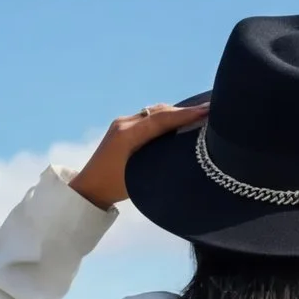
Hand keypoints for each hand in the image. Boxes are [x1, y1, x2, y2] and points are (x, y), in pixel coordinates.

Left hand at [68, 101, 207, 209]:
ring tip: (200, 114)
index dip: (186, 114)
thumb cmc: (114, 188)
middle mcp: (124, 124)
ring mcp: (122, 123)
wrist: (88, 187)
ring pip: (155, 112)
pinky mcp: (123, 126)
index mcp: (126, 136)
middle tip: (211, 110)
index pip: (161, 119)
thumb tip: (187, 152)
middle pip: (159, 111)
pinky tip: (180, 121)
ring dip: (176, 113)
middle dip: (185, 110)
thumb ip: (161, 163)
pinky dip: (166, 118)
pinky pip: (149, 117)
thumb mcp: (140, 178)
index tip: (208, 110)